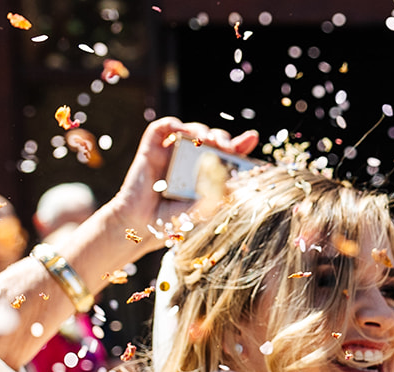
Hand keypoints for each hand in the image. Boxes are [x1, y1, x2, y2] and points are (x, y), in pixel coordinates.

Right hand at [91, 117, 259, 257]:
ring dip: (202, 130)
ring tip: (207, 140)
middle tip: (227, 147)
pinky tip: (182, 131)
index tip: (252, 138)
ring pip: (191, 130)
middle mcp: (191, 161)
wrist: (141, 225)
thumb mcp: (204, 208)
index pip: (228, 155)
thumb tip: (239, 183)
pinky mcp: (152, 148)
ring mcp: (172, 153)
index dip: (241, 145)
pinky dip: (174, 124)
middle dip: (223, 138)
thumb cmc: (173, 221)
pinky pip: (162, 127)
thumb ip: (220, 194)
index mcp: (207, 174)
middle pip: (213, 139)